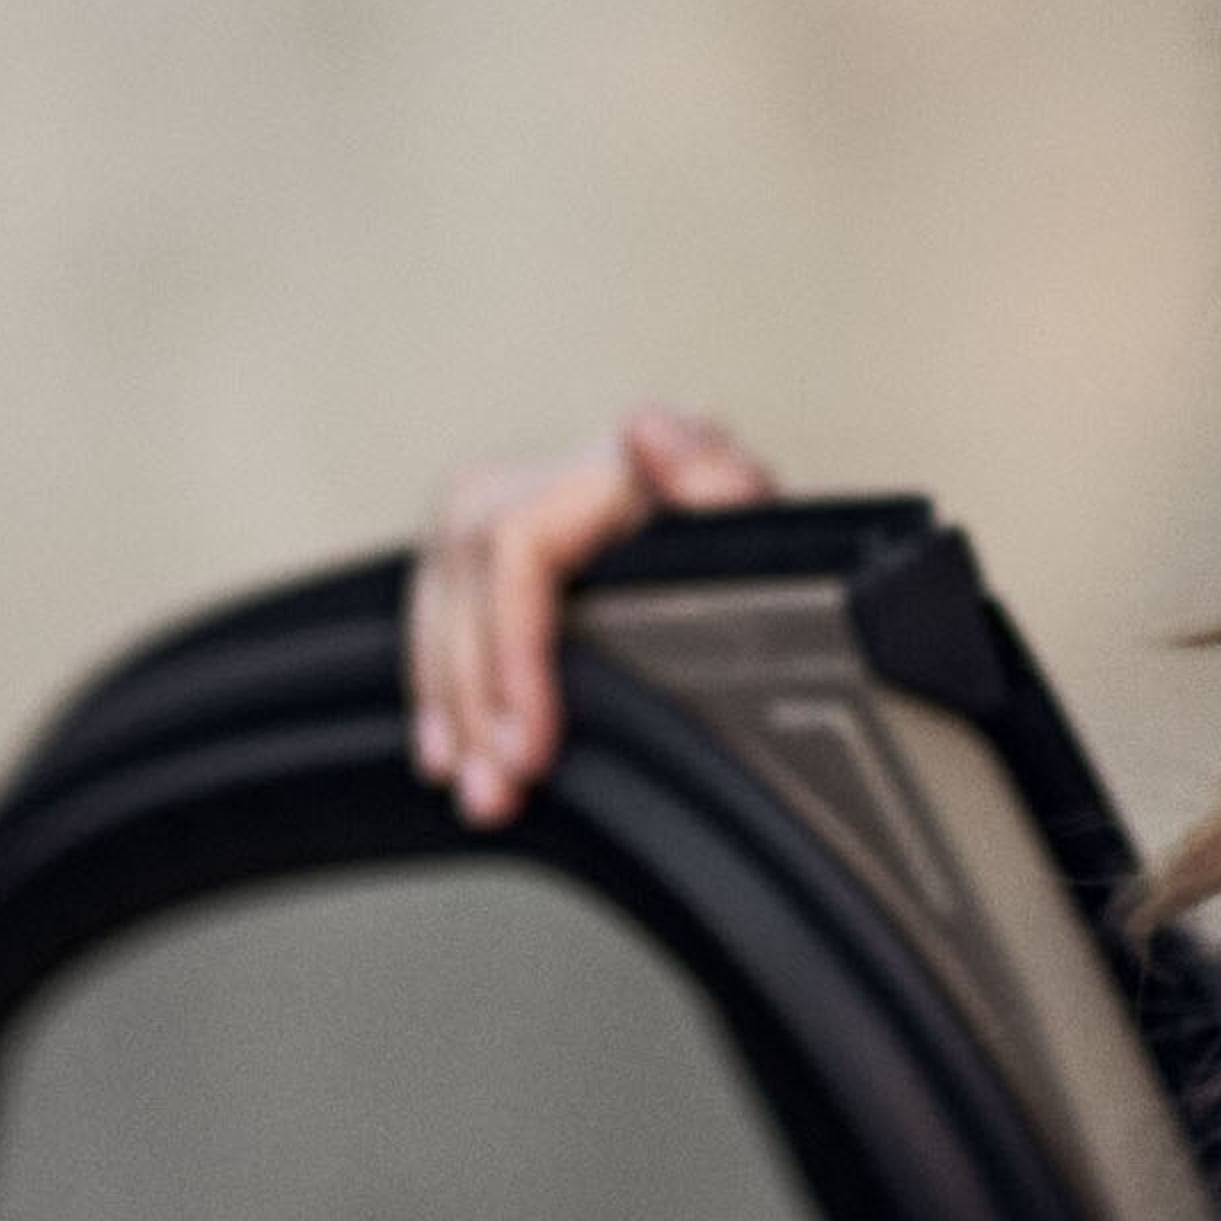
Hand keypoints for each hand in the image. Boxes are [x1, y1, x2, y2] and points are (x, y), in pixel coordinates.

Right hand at [407, 406, 777, 826]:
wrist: (782, 565)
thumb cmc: (780, 557)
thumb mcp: (774, 531)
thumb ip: (720, 482)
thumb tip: (646, 431)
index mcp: (621, 462)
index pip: (518, 545)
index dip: (514, 652)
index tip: (529, 741)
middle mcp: (555, 472)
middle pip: (469, 579)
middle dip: (475, 700)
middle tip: (496, 789)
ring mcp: (516, 501)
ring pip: (444, 598)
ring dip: (450, 704)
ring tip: (472, 786)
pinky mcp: (493, 541)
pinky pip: (439, 605)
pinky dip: (438, 681)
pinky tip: (443, 742)